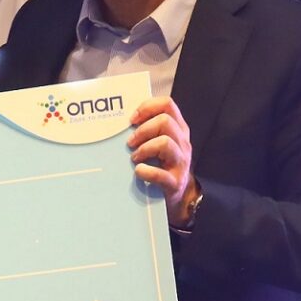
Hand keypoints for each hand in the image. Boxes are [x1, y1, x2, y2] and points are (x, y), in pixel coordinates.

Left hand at [128, 97, 198, 225]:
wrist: (177, 195)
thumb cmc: (161, 165)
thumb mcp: (159, 144)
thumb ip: (147, 131)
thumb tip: (118, 123)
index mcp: (178, 129)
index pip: (168, 105)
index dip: (147, 107)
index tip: (132, 119)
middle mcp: (182, 143)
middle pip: (166, 121)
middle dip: (143, 130)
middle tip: (130, 142)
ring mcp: (181, 162)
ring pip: (165, 143)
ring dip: (144, 148)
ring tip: (135, 157)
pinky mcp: (175, 182)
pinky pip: (160, 174)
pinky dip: (146, 172)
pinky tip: (138, 171)